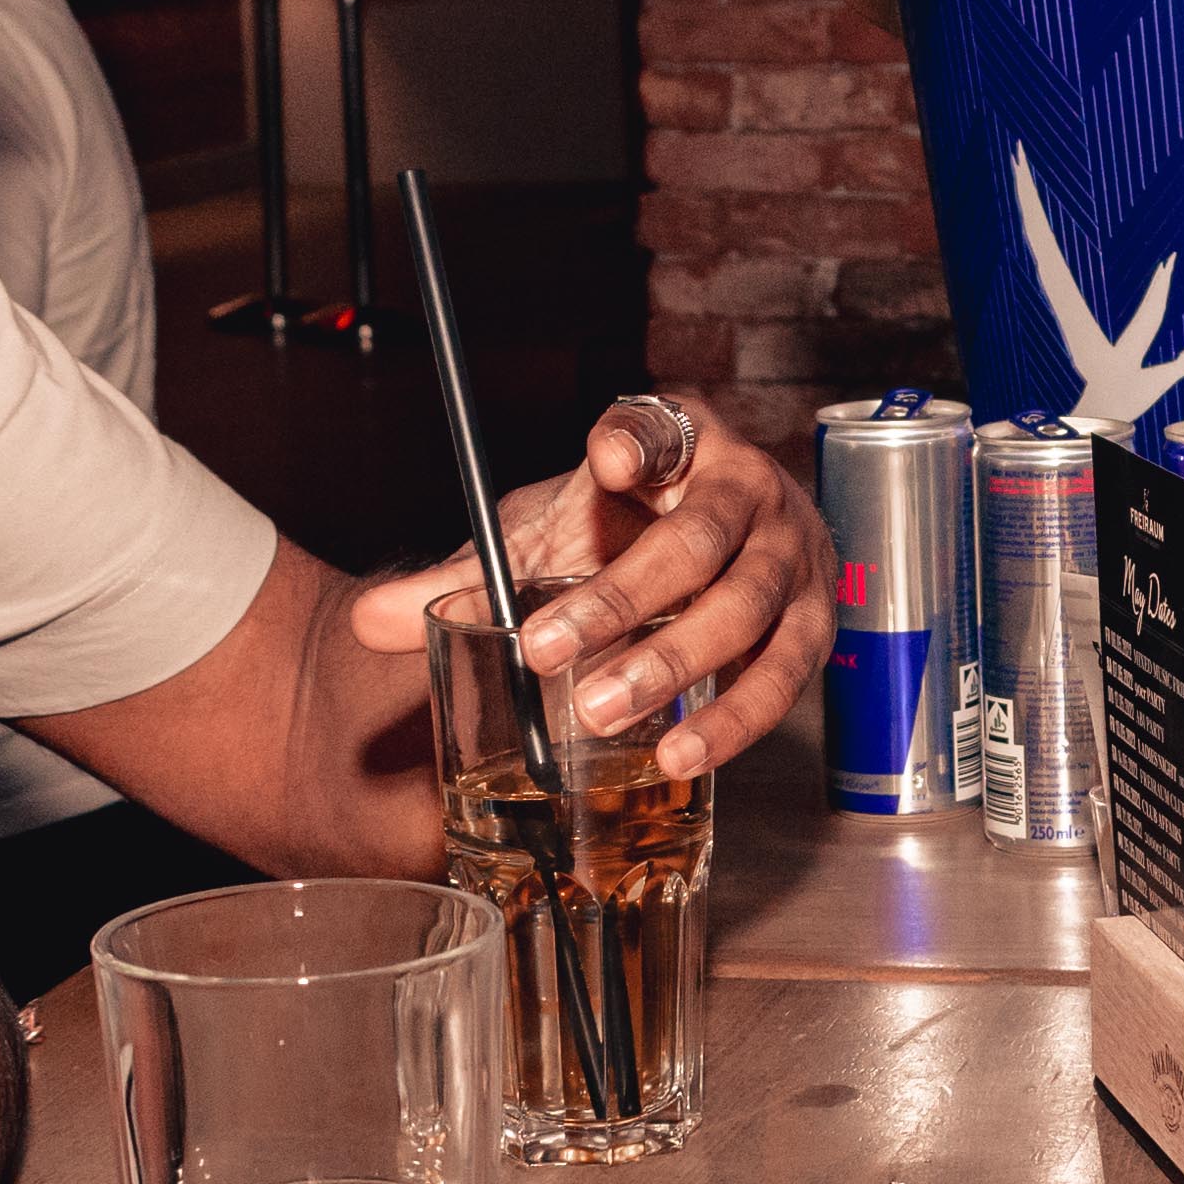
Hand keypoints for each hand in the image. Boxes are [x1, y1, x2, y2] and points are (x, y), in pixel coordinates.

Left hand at [346, 390, 829, 782]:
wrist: (731, 545)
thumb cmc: (632, 532)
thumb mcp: (552, 535)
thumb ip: (471, 575)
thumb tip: (367, 622)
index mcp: (680, 443)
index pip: (658, 428)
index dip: (636, 441)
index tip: (604, 456)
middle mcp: (748, 489)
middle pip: (695, 541)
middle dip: (623, 600)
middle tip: (547, 650)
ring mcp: (793, 554)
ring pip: (747, 609)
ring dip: (676, 665)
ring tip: (604, 715)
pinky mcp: (816, 621)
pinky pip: (783, 674)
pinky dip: (733, 720)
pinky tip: (681, 755)